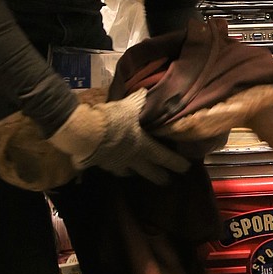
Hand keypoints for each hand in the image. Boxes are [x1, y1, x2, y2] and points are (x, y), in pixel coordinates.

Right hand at [48, 89, 189, 183]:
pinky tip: (109, 163)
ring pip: (129, 173)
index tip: (186, 168)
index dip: (177, 163)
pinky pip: (109, 167)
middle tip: (166, 181)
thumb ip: (139, 101)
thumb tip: (146, 92)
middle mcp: (133, 160)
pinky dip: (110, 165)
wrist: (86, 133)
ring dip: (134, 173)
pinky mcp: (100, 165)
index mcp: (144, 147)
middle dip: (160, 177)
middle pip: (151, 173)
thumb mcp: (129, 107)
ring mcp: (116, 165)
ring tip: (136, 172)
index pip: (166, 157)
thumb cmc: (113, 120)